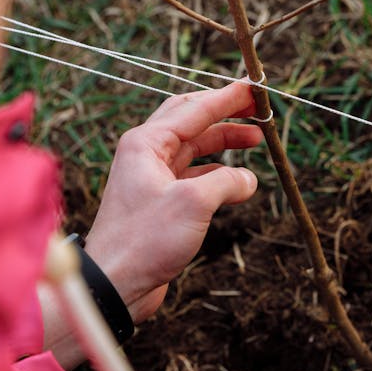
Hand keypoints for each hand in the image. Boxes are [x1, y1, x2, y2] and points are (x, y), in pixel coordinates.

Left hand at [84, 81, 263, 322]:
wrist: (114, 282)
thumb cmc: (144, 240)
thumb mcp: (194, 203)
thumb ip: (227, 182)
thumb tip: (248, 179)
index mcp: (146, 143)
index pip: (194, 109)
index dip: (228, 97)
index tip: (255, 87)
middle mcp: (145, 154)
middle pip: (191, 120)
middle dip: (225, 113)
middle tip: (256, 109)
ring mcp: (151, 177)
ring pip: (194, 147)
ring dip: (224, 142)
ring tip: (256, 140)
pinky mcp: (159, 201)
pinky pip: (193, 174)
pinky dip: (217, 173)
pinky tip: (237, 180)